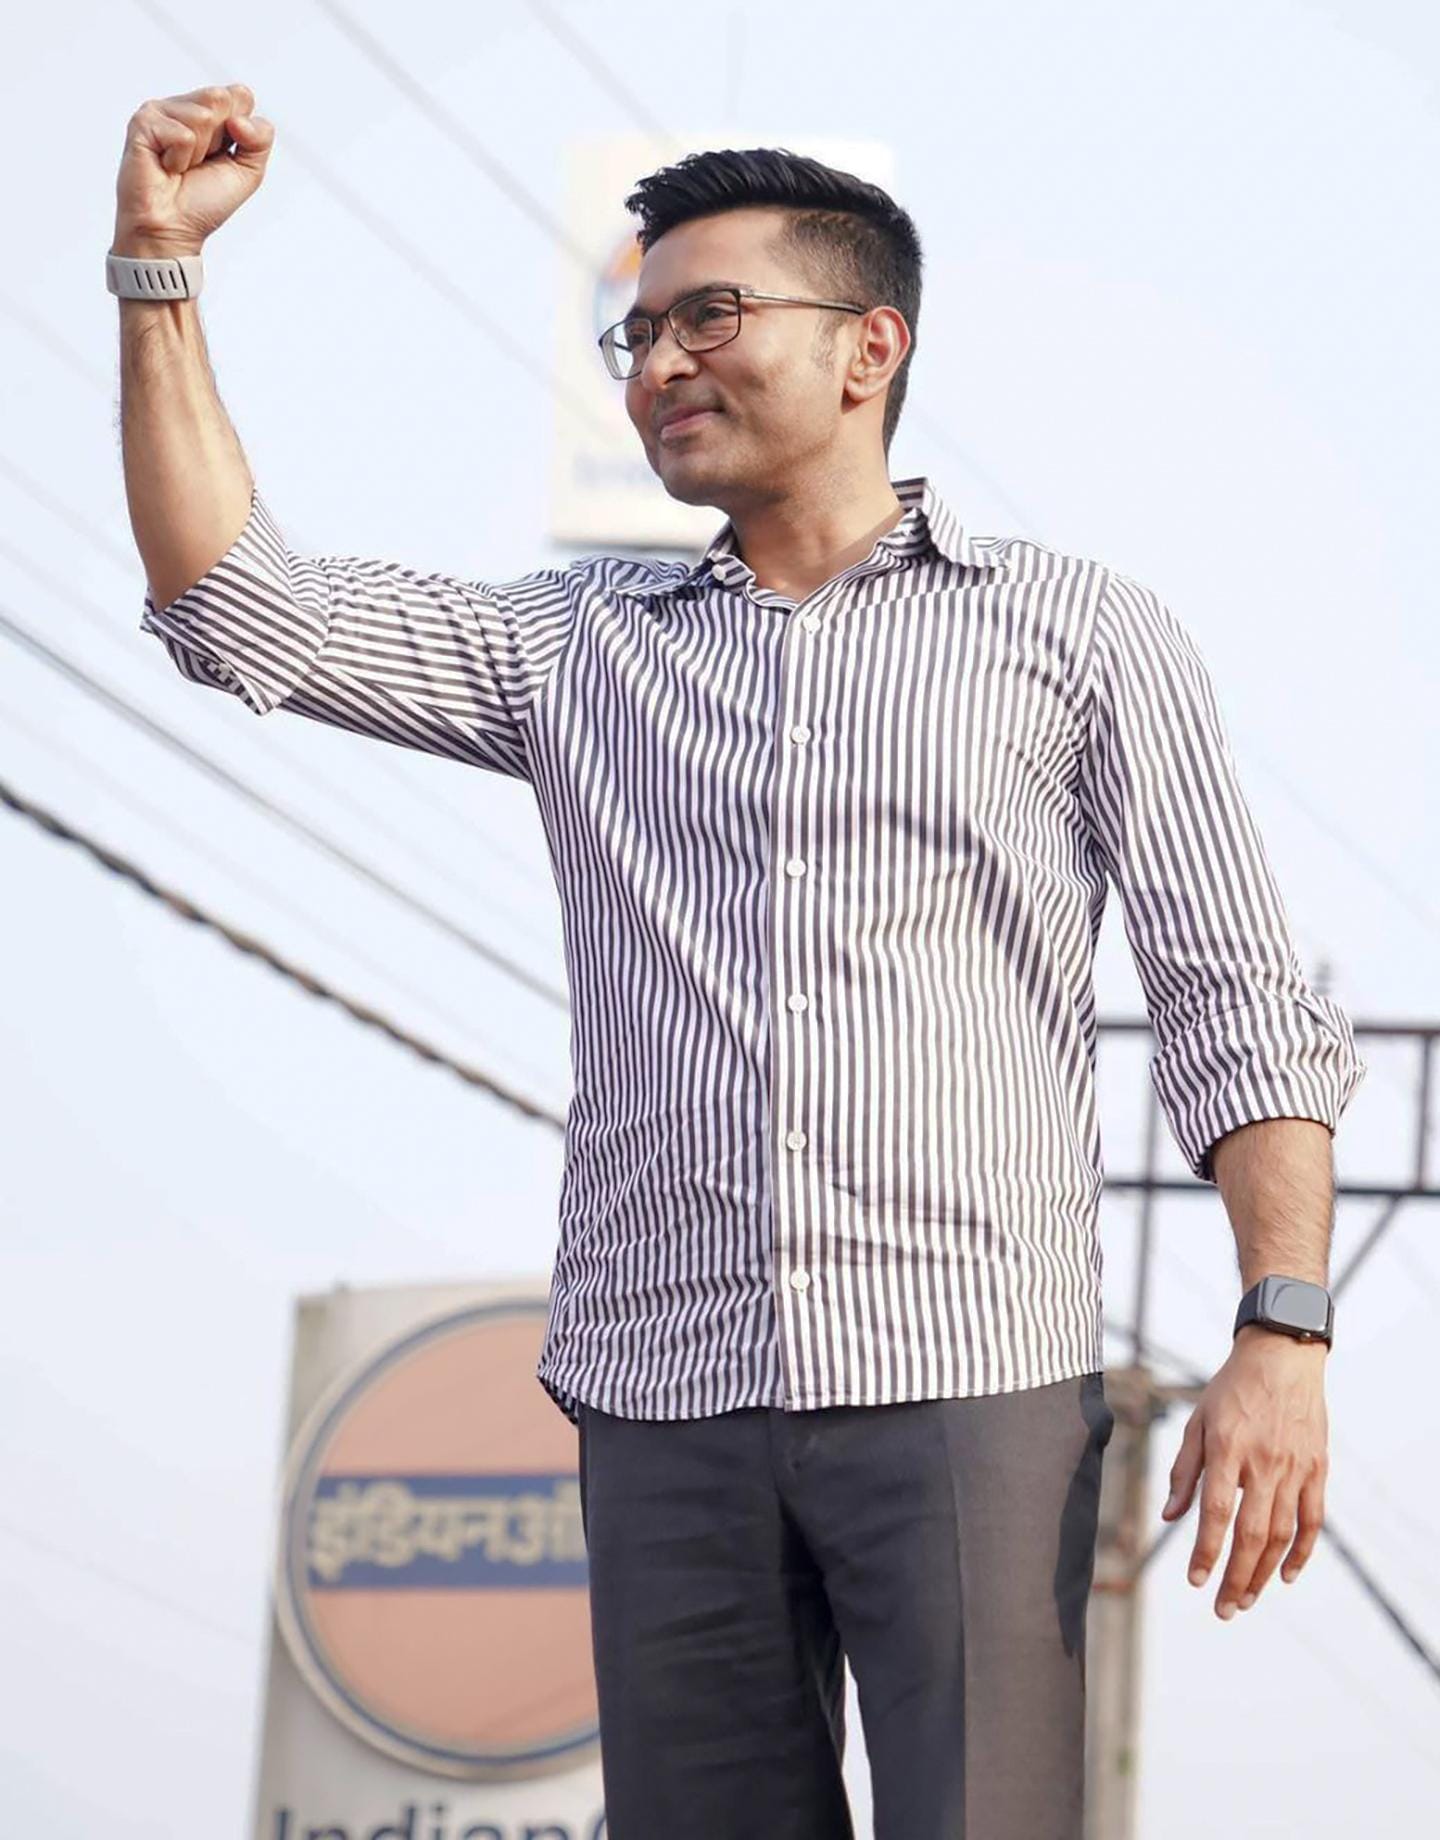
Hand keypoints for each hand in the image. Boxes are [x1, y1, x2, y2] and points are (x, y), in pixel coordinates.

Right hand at [113, 83, 274, 256]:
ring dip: (198, 153)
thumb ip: (261, 138)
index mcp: (211, 112)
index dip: (241, 131)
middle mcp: (185, 106)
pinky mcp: (143, 122)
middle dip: (219, 139)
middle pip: (221, 97)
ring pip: (203, 116)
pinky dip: (180, 160)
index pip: (241, 95)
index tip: (222, 155)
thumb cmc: (204, 203)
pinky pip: (181, 134)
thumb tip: (239, 119)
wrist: (173, 229)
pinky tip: (166, 167)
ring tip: (181, 167)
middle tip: (200, 162)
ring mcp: (162, 110)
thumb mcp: (248, 171)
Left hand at [1159, 1323, 1328, 1619]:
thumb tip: (1170, 1515)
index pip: (1216, 1513)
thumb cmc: (1231, 1388)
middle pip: (1252, 1535)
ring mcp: (1295, 1468)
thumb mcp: (1197, 1421)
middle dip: (1235, 1577)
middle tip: (1223, 1609)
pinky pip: (1313, 1520)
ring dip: (1264, 1574)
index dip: (1206, 1552)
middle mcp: (1264, 1463)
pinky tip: (1286, 1575)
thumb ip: (1184, 1470)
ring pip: (1282, 1535)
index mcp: (1228, 1450)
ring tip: (1246, 1599)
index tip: (1196, 1582)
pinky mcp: (1317, 1469)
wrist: (1281, 1356)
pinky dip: (1302, 1552)